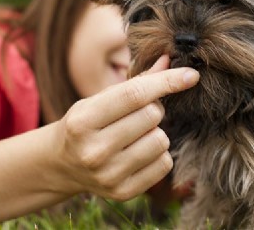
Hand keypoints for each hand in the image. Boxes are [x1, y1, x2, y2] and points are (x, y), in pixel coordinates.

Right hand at [52, 55, 198, 200]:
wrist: (62, 165)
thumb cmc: (86, 124)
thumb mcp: (99, 99)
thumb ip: (135, 81)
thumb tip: (168, 61)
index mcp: (83, 121)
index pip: (134, 95)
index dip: (166, 82)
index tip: (191, 74)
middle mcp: (93, 151)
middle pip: (152, 116)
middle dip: (154, 108)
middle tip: (140, 112)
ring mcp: (108, 175)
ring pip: (161, 140)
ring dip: (156, 132)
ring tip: (137, 134)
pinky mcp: (123, 192)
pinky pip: (164, 164)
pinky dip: (159, 154)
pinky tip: (140, 152)